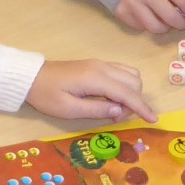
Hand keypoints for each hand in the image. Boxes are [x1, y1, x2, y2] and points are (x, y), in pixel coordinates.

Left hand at [26, 60, 157, 122]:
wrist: (31, 77)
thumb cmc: (47, 95)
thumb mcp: (68, 109)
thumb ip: (97, 110)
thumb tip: (120, 111)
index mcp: (95, 78)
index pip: (127, 93)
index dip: (142, 107)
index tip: (153, 120)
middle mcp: (102, 67)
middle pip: (134, 81)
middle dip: (133, 101)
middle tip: (115, 116)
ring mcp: (100, 64)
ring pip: (131, 75)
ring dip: (130, 92)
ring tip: (112, 108)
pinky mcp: (97, 65)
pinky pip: (121, 72)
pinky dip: (124, 85)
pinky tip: (111, 98)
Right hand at [115, 0, 184, 34]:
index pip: (183, 1)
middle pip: (171, 18)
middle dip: (182, 25)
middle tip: (183, 24)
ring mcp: (132, 3)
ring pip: (156, 28)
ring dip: (165, 28)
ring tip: (165, 22)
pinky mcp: (121, 13)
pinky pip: (140, 27)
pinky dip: (147, 25)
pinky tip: (147, 16)